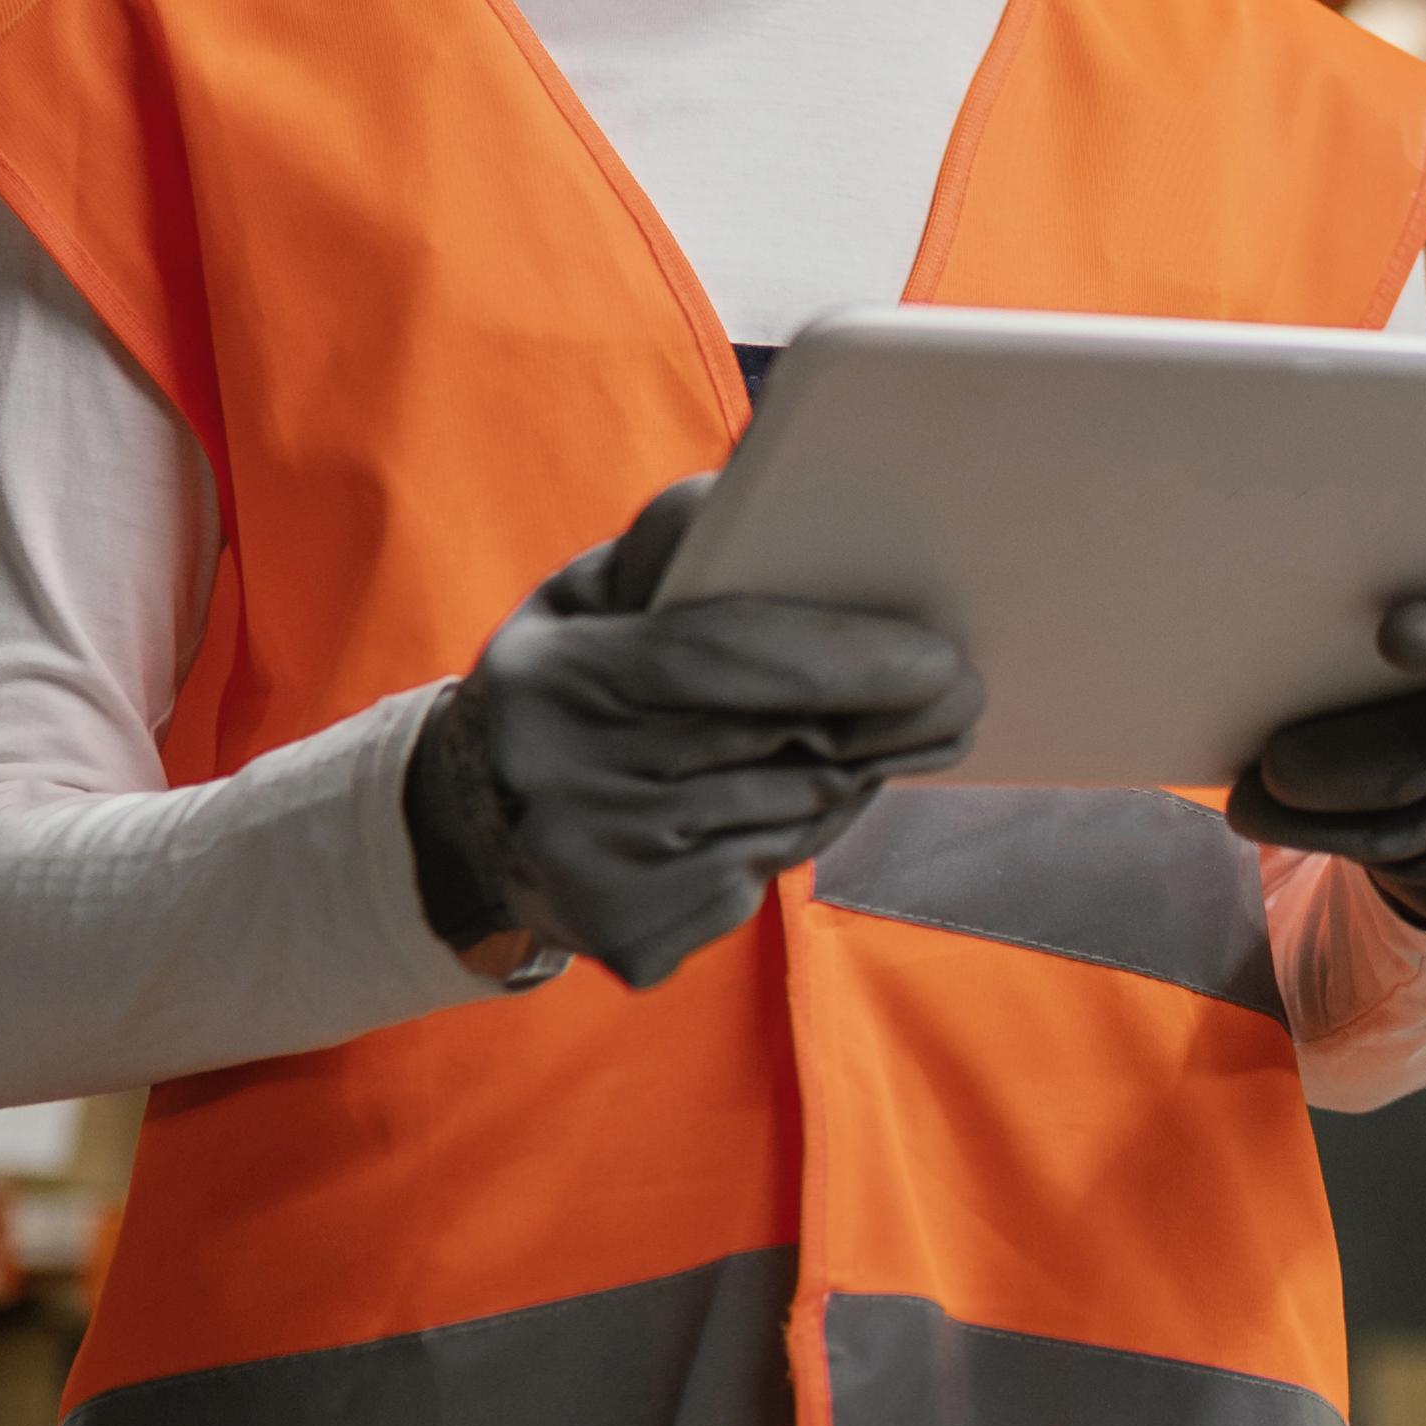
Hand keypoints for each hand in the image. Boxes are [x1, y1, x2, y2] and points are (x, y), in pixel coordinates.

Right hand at [405, 480, 983, 989]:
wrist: (464, 832)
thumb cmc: (559, 685)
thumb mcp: (583, 598)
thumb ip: (669, 546)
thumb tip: (752, 487)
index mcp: (554, 677)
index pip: (717, 658)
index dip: (837, 655)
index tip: (937, 656)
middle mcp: (569, 782)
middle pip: (774, 745)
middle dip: (884, 720)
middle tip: (961, 694)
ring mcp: (602, 873)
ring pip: (785, 816)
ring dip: (849, 775)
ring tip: (896, 739)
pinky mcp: (637, 939)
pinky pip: (762, 876)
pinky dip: (795, 833)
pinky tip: (793, 801)